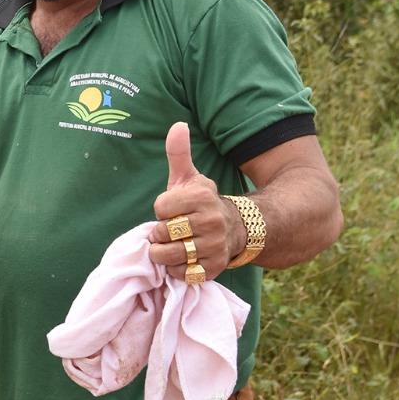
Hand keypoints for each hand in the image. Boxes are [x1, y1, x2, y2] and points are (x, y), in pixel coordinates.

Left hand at [149, 122, 243, 280]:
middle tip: (173, 230)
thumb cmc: (202, 204)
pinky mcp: (213, 269)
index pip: (160, 208)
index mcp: (202, 198)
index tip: (173, 210)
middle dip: (160, 233)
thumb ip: (179, 153)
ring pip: (167, 256)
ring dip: (164, 253)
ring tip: (174, 245)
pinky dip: (176, 270)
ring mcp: (214, 247)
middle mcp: (211, 222)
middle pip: (161, 233)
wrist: (238, 228)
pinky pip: (180, 274)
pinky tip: (185, 260)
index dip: (162, 210)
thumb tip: (177, 125)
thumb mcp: (191, 178)